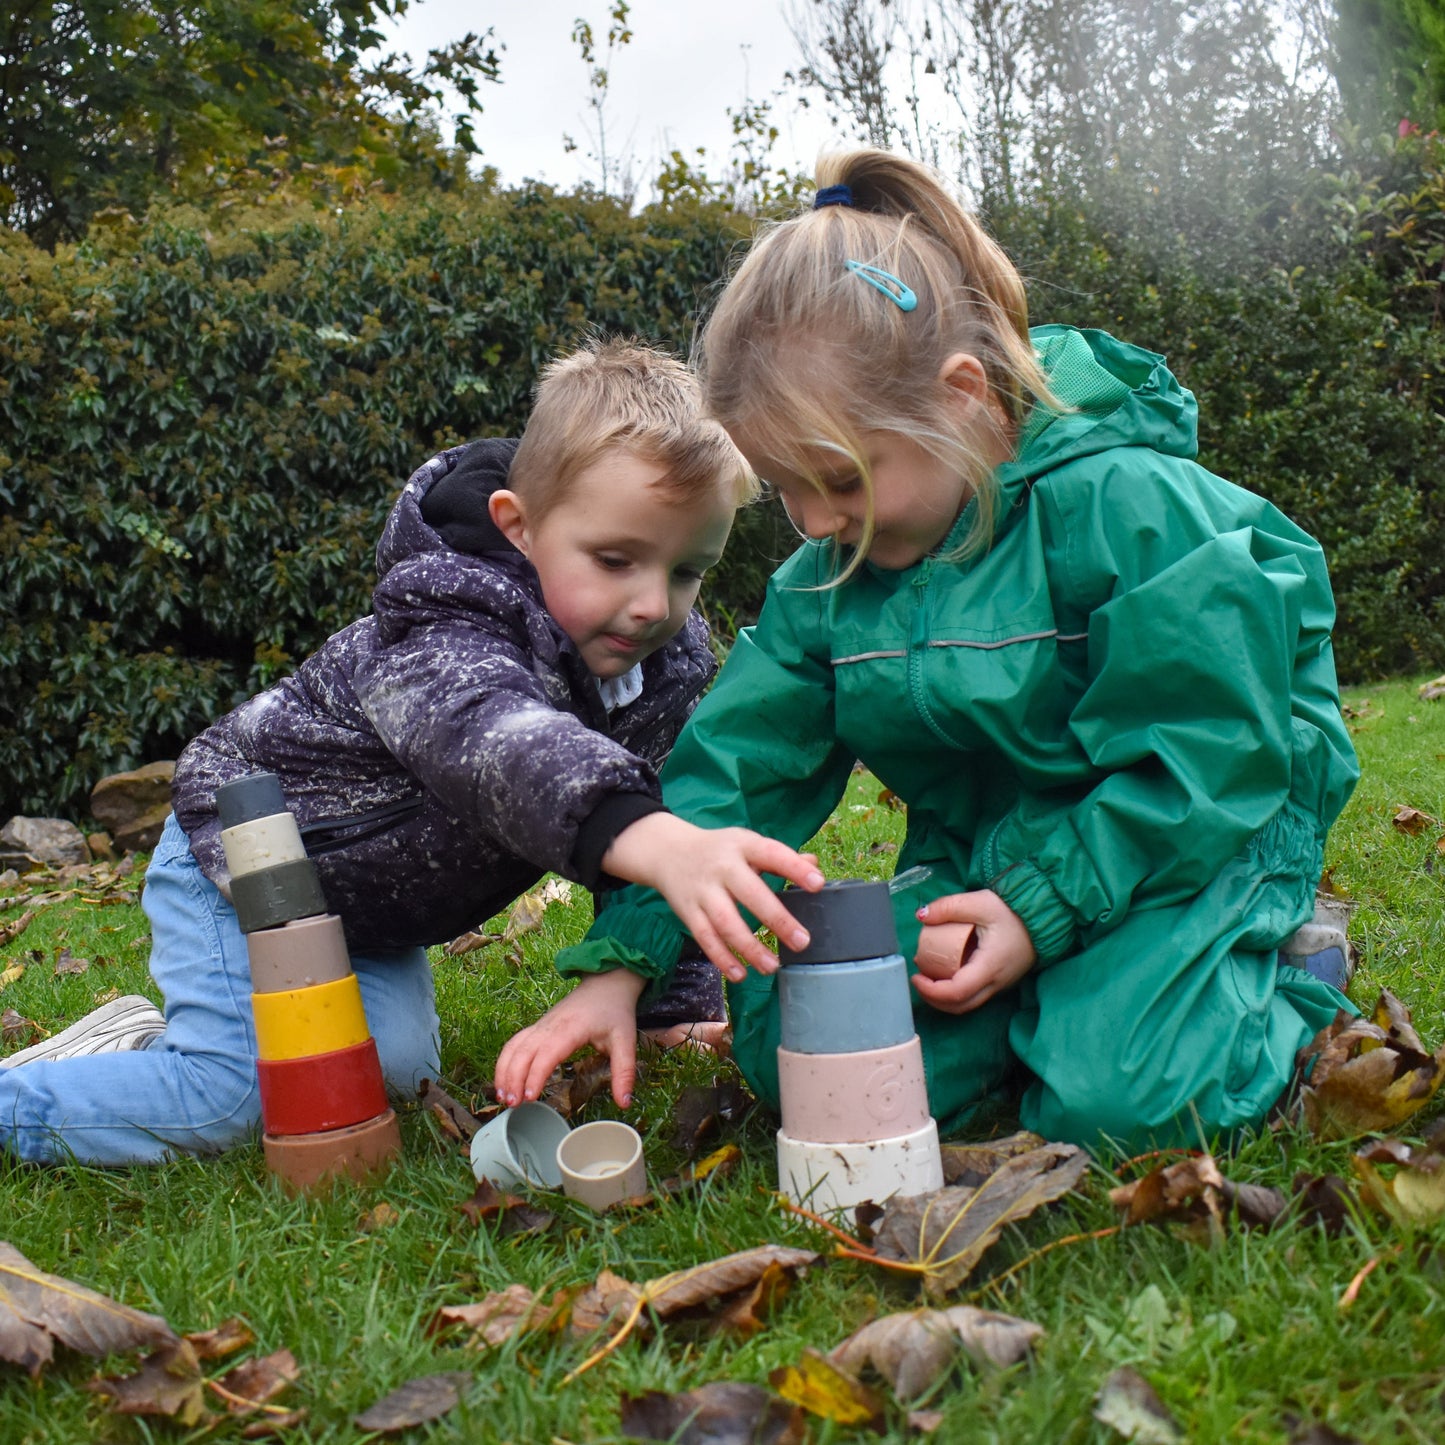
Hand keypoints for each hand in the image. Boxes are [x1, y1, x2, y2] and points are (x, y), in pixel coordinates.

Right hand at [493, 969, 645, 1108]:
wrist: (606, 983)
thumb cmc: (615, 1011)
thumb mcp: (626, 1041)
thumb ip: (624, 1072)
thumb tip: (624, 1104)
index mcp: (571, 1029)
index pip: (547, 1054)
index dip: (535, 1075)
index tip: (530, 1097)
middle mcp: (551, 1026)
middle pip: (523, 1051)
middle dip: (513, 1078)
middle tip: (512, 1105)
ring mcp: (542, 1025)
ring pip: (514, 1046)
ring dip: (504, 1070)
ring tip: (503, 1097)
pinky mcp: (538, 1027)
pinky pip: (515, 1043)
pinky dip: (506, 1061)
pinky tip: (505, 1080)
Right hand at [602, 813, 824, 980]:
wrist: (668, 852)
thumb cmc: (720, 850)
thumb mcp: (748, 844)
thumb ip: (780, 857)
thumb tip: (814, 867)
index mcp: (743, 846)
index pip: (771, 854)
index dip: (794, 869)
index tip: (818, 885)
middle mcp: (722, 867)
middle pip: (750, 894)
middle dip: (777, 919)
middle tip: (802, 942)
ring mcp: (703, 891)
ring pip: (726, 922)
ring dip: (749, 948)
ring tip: (773, 966)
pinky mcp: (689, 912)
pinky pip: (705, 938)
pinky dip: (721, 958)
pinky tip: (740, 974)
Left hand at [910, 889, 1034, 1014]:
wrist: (1043, 915)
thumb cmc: (1012, 910)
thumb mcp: (979, 902)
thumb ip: (948, 907)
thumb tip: (921, 915)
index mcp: (990, 966)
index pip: (957, 992)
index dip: (931, 991)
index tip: (915, 977)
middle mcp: (996, 982)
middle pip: (961, 1006)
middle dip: (934, 999)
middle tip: (917, 980)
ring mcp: (1001, 984)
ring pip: (968, 1003)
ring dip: (944, 997)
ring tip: (928, 976)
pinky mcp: (1001, 981)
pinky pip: (976, 995)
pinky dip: (956, 990)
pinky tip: (946, 971)